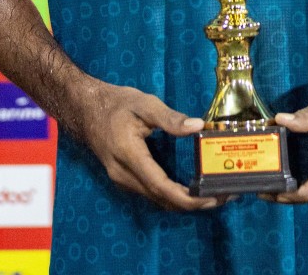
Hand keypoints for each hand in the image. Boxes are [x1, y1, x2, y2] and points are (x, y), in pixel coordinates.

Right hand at [77, 82, 221, 211]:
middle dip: (193, 203)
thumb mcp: (144, 103)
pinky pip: (151, 193)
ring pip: (157, 199)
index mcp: (129, 155)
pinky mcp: (124, 179)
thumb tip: (198, 126)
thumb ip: (170, 118)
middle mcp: (124, 175)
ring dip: (184, 202)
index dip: (188, 198)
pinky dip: (172, 195)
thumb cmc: (115, 104)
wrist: (84, 109)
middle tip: (223, 196)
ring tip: (212, 194)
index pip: (161, 186)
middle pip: (162, 199)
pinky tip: (190, 189)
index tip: (212, 198)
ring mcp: (122, 180)